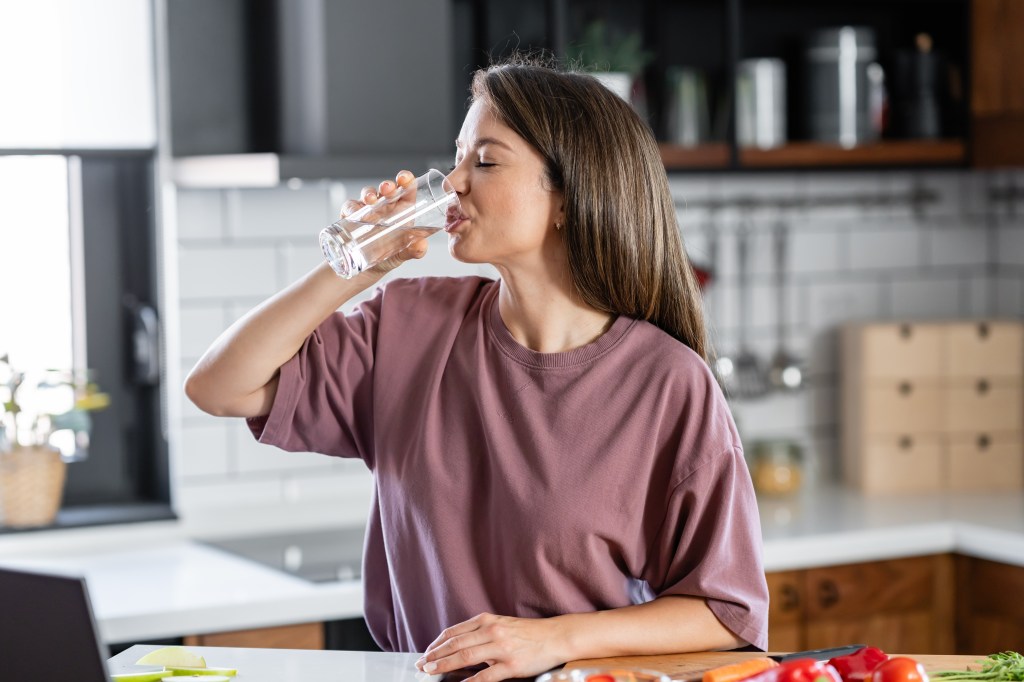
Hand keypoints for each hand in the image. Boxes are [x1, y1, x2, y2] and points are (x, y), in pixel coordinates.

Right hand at [339, 169, 427, 275]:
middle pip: (387, 188)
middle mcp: (385, 206)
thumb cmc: (388, 256)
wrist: (366, 270)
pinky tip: (354, 213)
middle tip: (388, 189)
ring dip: (369, 194)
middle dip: (387, 185)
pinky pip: (350, 207)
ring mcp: (368, 209)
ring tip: (371, 200)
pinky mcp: (351, 216)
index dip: (406, 179)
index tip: (405, 179)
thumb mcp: (403, 254)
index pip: (406, 189)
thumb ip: (414, 250)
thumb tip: (421, 245)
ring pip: (368, 194)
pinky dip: (351, 208)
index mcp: (402, 209)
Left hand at [415, 612, 568, 681]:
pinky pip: (487, 676)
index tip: (426, 653)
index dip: (436, 644)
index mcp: (487, 620)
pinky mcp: (511, 664)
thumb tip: (457, 644)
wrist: (554, 636)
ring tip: (432, 671)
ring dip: (445, 665)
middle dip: (435, 655)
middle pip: (456, 644)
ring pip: (466, 657)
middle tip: (421, 665)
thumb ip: (480, 632)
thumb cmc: (527, 632)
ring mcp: (502, 648)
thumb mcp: (500, 624)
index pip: (453, 632)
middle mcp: (492, 631)